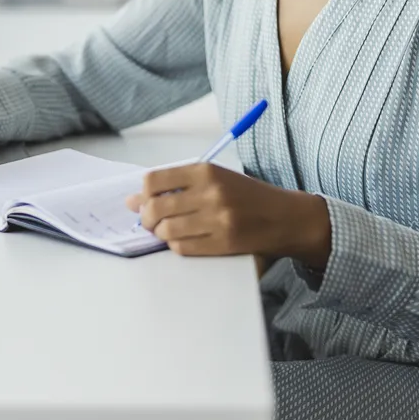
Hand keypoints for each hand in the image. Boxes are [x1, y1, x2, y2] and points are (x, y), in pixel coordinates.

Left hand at [127, 163, 331, 266]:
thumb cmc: (245, 195)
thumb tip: (132, 200)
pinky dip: (176, 246)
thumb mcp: (214, 178)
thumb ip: (175, 185)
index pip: (154, 181)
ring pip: (167, 231)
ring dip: (161, 234)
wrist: (285, 217)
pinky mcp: (223, 244)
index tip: (146, 199)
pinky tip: (184, 240)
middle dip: (147, 218)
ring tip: (168, 230)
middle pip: (156, 208)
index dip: (143, 193)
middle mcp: (211, 193)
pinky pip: (183, 248)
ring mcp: (217, 220)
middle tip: (151, 220)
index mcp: (205, 171)